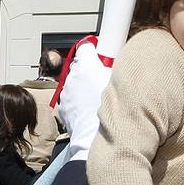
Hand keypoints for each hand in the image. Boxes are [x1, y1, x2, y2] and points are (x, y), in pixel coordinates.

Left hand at [57, 39, 111, 158]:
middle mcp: (72, 76)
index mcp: (86, 66)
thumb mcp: (120, 82)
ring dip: (83, 87)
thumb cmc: (112, 111)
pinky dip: (78, 101)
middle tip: (102, 79)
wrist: (95, 137)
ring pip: (75, 83)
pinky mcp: (63, 106)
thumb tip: (118, 64)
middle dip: (89, 70)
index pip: (86, 47)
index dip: (95, 50)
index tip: (101, 54)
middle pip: (80, 65)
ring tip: (96, 98)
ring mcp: (66, 92)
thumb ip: (115, 69)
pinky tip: (89, 109)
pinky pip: (71, 98)